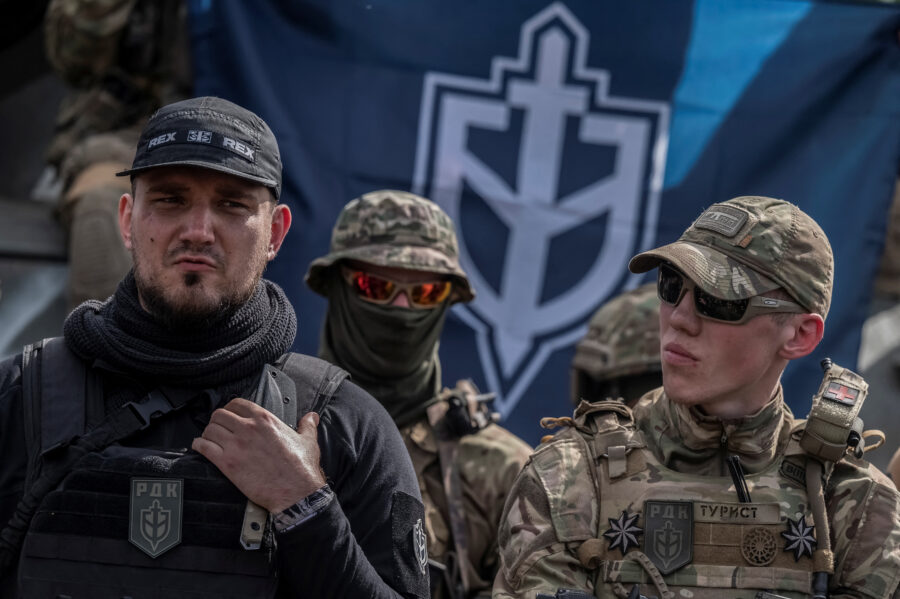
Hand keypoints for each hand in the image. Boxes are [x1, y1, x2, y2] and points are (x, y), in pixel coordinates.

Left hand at [192, 398, 325, 512]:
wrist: (296, 492)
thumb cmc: (301, 468)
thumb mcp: (308, 441)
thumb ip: (307, 425)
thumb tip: (311, 417)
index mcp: (265, 420)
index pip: (237, 404)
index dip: (230, 409)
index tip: (230, 415)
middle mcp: (248, 428)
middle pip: (219, 415)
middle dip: (217, 421)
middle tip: (218, 429)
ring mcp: (236, 445)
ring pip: (210, 429)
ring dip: (207, 434)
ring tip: (209, 439)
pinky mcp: (228, 463)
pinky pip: (204, 447)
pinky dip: (199, 446)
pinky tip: (200, 447)